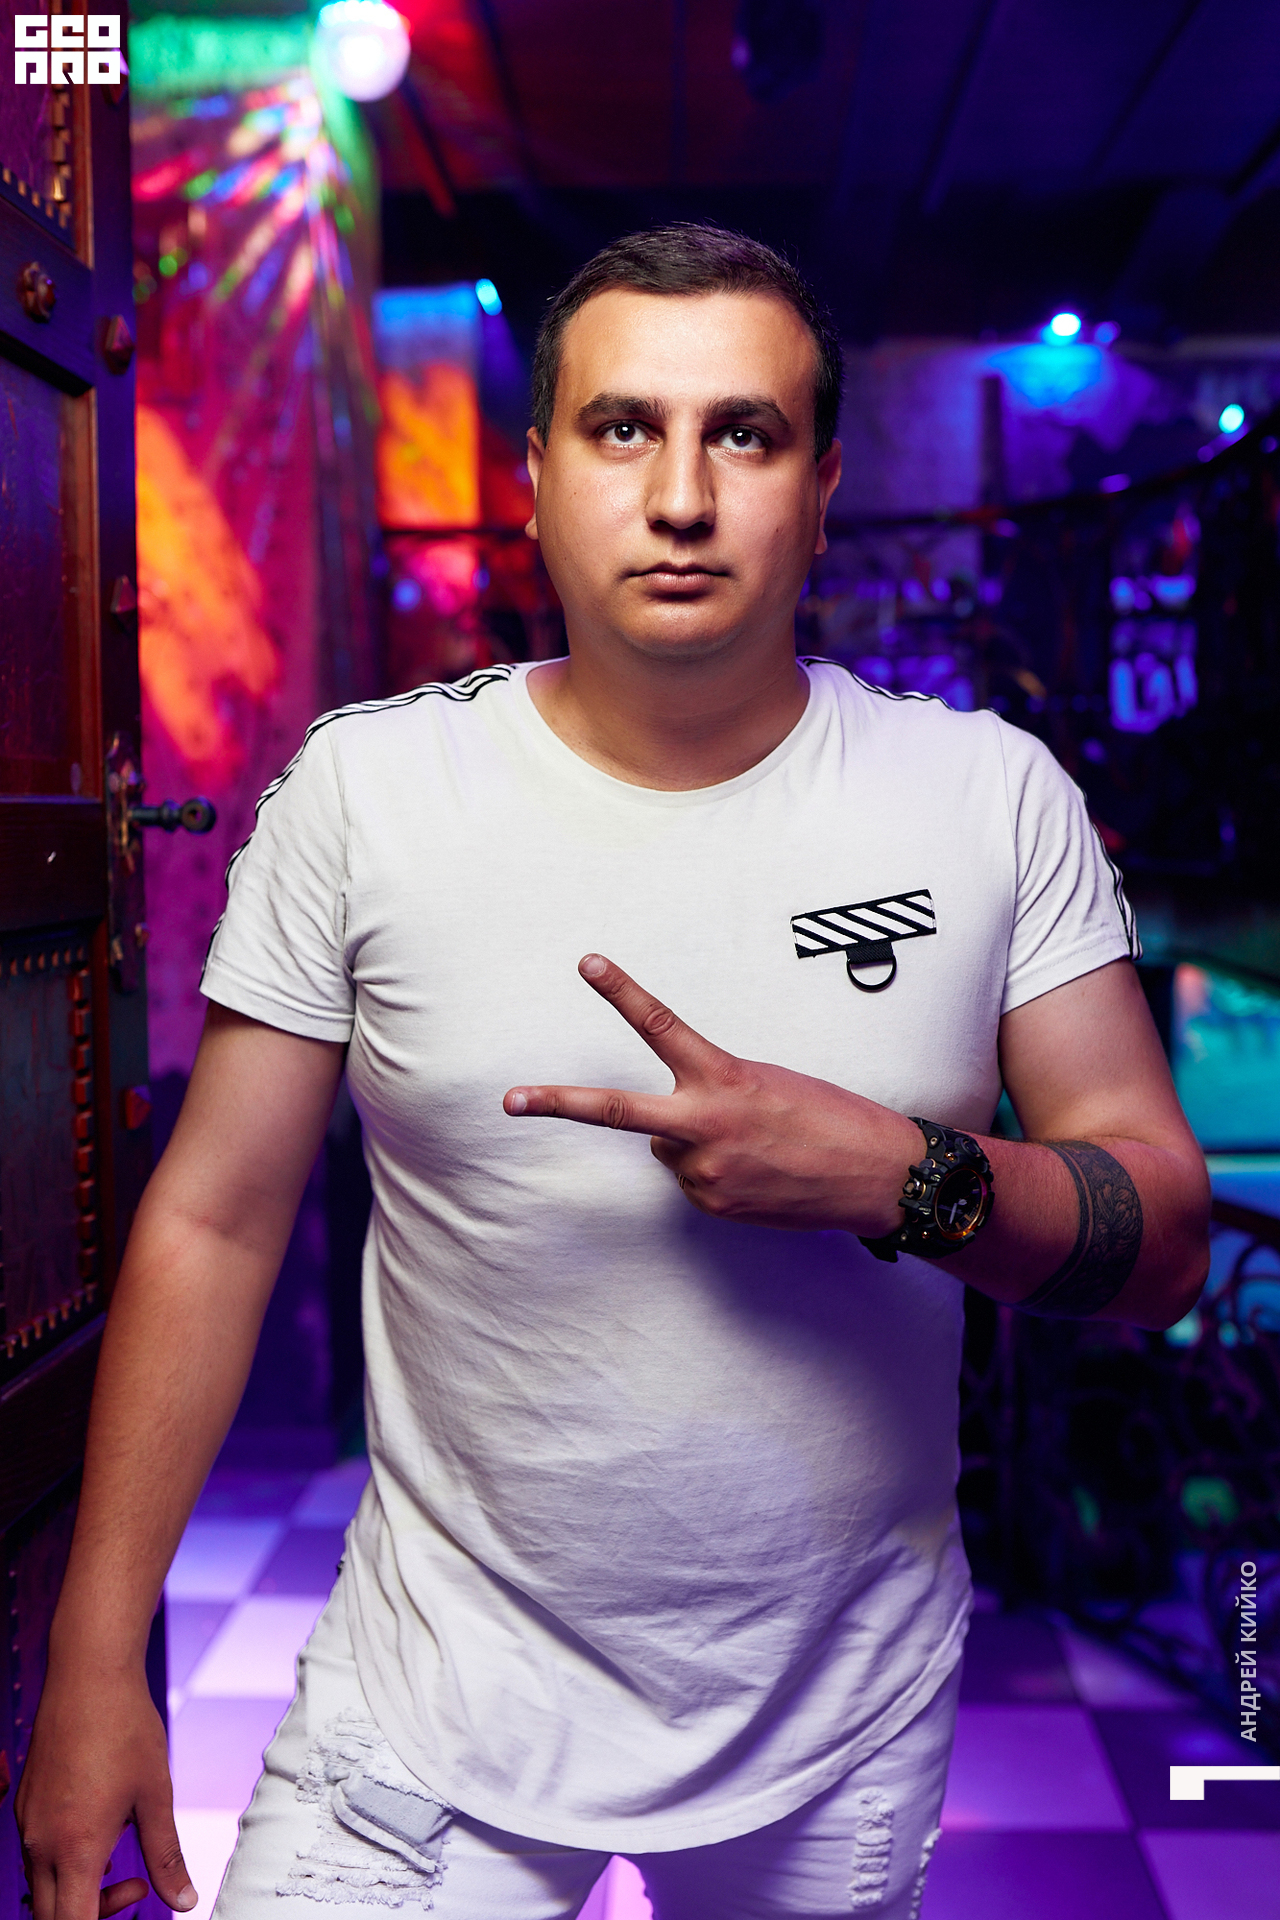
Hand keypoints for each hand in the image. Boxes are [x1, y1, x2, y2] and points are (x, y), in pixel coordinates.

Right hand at [15, 1665, 194, 1918]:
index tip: (134, 1901)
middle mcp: (41, 1843)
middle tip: (134, 1882)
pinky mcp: (25, 1804)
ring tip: (119, 1845)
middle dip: (92, 1914)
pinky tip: (98, 1822)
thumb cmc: (125, 1728)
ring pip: (40, 1885)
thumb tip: (185, 1900)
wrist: (89, 1675)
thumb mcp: (156, 1795)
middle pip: (51, 1916)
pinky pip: (36, 1853)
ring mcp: (27, 1824)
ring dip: (77, 1887)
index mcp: (75, 1848)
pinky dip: (64, 1858)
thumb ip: (166, 1856)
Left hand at [503, 953, 919, 1233]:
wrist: (875, 1177)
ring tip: (753, 1146)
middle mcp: (704, 1126)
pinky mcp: (710, 1205)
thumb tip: (663, 1132)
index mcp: (724, 1079)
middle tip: (509, 1100)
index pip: (662, 1027)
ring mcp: (702, 1172)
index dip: (623, 992)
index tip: (589, 963)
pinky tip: (755, 1171)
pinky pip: (690, 1179)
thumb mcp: (767, 1082)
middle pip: (614, 1111)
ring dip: (695, 1142)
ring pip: (666, 1148)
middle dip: (556, 1104)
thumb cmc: (829, 1117)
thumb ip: (709, 1093)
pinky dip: (713, 1172)